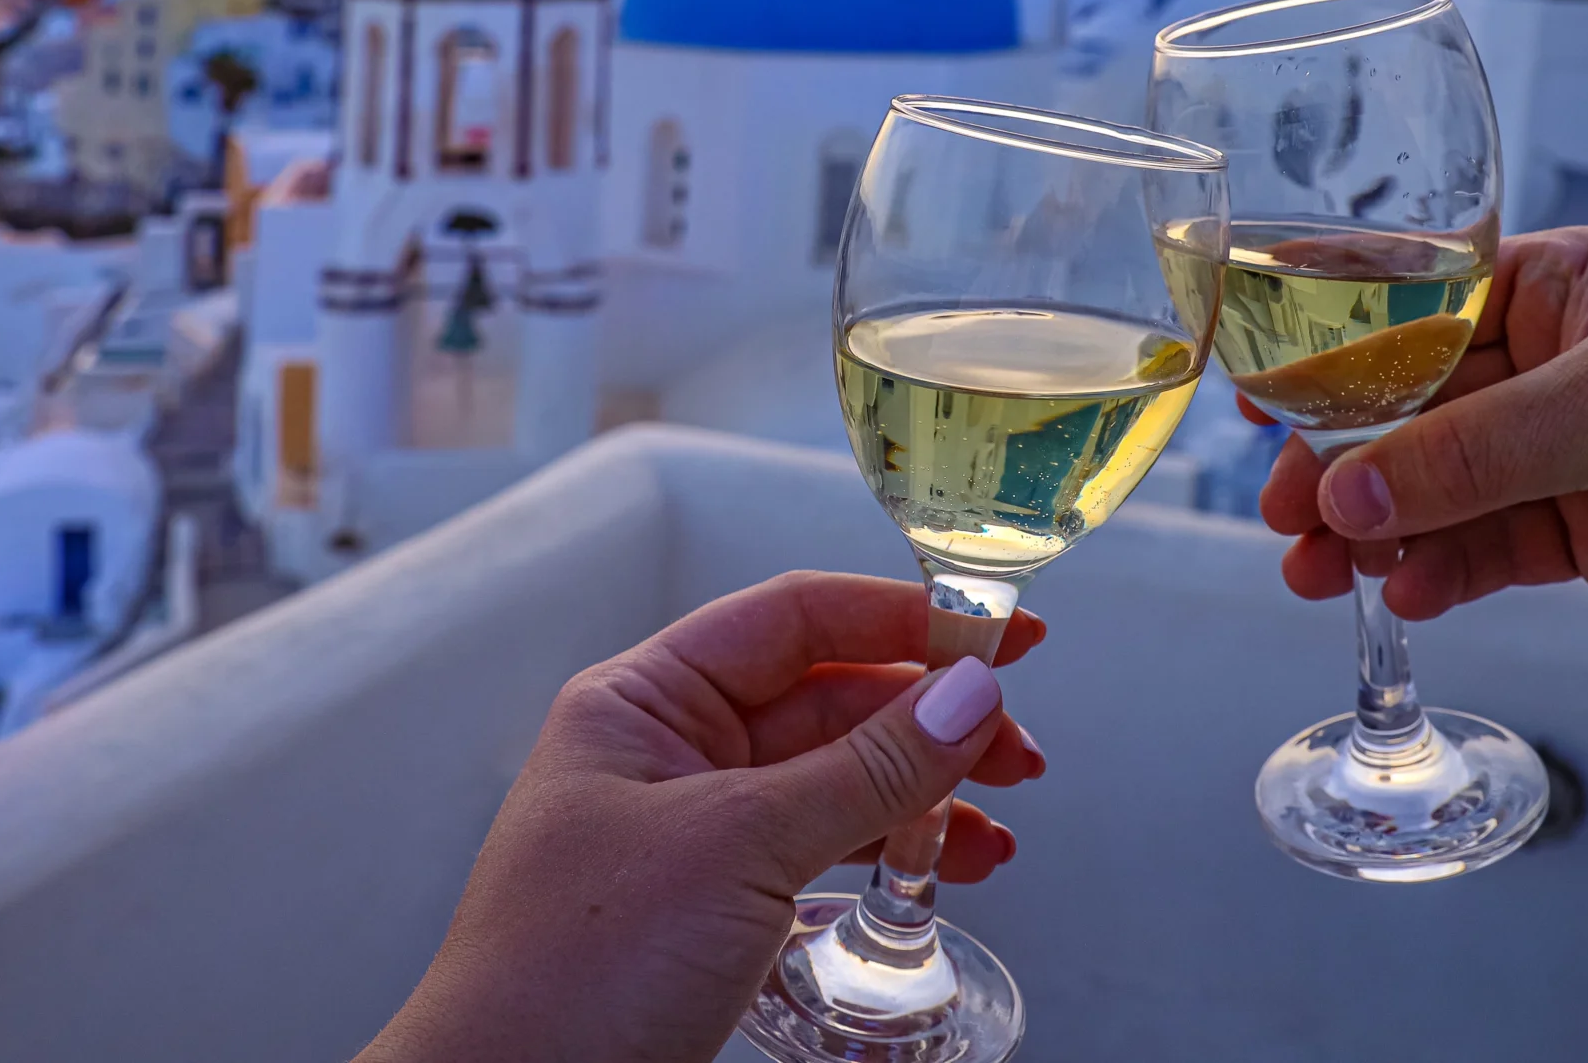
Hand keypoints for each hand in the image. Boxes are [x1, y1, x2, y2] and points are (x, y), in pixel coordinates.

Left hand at [355, 570, 1047, 1062]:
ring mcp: (692, 831)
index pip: (792, 619)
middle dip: (927, 716)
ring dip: (923, 791)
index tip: (999, 628)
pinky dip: (890, 850)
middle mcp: (666, 752)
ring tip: (996, 823)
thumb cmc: (572, 971)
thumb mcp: (738, 848)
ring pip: (833, 778)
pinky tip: (949, 866)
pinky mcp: (715, 905)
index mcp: (642, 701)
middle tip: (1016, 745)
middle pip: (825, 697)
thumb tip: (965, 695)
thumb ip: (864, 770)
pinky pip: (820, 847)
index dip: (903, 615)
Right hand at [1259, 224, 1587, 669]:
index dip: (1329, 344)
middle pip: (1409, 406)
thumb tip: (1352, 492)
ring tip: (1319, 573)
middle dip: (1339, 460)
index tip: (1258, 387)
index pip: (1416, 300)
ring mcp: (1574, 452)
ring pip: (1435, 487)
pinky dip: (1438, 573)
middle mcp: (1561, 363)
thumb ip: (1479, 452)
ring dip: (1374, 530)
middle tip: (1284, 510)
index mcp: (1569, 285)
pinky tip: (1407, 595)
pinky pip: (1485, 549)